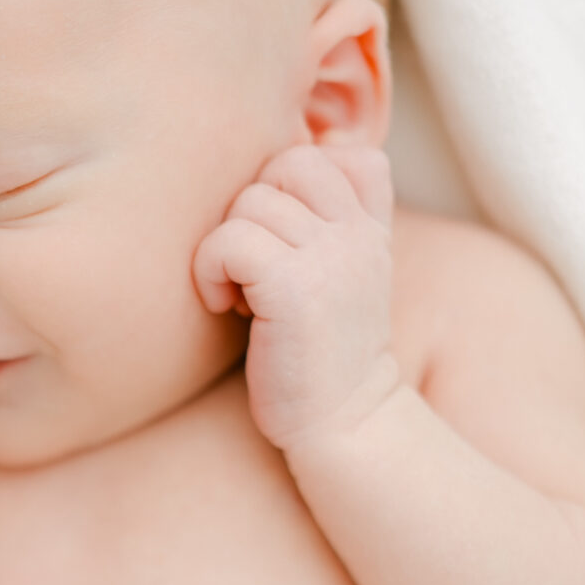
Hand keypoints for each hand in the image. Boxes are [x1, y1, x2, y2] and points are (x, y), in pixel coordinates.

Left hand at [192, 140, 399, 455]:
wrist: (344, 428)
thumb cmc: (319, 358)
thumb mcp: (339, 281)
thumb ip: (326, 228)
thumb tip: (266, 180)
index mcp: (372, 229)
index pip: (345, 156)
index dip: (299, 185)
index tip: (287, 240)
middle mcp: (360, 235)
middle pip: (288, 162)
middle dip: (254, 209)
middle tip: (254, 266)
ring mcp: (334, 258)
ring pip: (250, 201)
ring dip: (227, 247)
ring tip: (243, 294)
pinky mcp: (297, 289)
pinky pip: (230, 241)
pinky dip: (212, 272)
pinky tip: (228, 308)